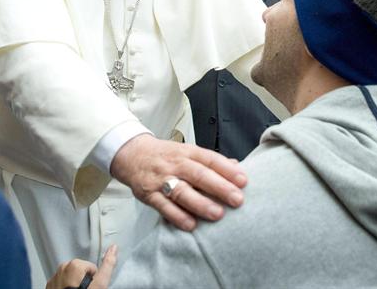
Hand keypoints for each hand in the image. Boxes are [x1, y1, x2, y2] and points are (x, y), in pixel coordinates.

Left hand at [46, 244, 115, 288]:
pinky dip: (65, 288)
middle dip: (84, 281)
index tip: (91, 287)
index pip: (92, 268)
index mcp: (74, 265)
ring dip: (74, 285)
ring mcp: (54, 278)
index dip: (94, 279)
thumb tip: (113, 248)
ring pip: (70, 277)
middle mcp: (61, 268)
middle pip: (80, 272)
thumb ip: (107, 266)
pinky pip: (61, 283)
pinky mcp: (49, 287)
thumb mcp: (99, 284)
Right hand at [110, 134, 246, 230]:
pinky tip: (191, 225)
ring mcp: (161, 179)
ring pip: (182, 192)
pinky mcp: (149, 195)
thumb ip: (211, 161)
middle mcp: (175, 164)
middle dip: (219, 187)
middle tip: (237, 199)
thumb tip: (237, 167)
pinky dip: (177, 216)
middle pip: (199, 175)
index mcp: (188, 152)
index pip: (210, 159)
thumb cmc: (166, 156)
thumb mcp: (188, 152)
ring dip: (200, 204)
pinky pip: (163, 206)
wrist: (132, 155)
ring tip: (218, 214)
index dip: (227, 170)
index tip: (243, 180)